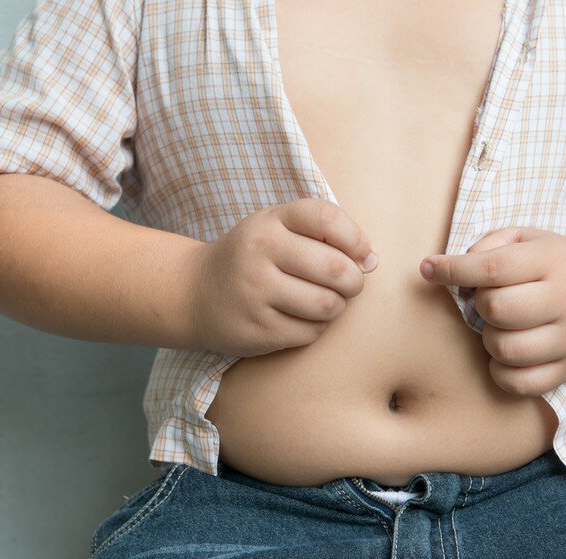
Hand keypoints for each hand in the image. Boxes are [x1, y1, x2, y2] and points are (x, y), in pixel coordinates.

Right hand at [189, 198, 377, 357]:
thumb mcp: (277, 228)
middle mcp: (259, 252)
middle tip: (349, 285)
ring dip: (337, 307)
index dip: (356, 239)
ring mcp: (255, 292)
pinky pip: (310, 332)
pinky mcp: (256, 329)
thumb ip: (323, 232)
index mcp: (270, 221)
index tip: (362, 254)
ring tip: (325, 302)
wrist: (194, 292)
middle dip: (354, 281)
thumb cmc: (252, 257)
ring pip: (327, 305)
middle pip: (335, 268)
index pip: (327, 219)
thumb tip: (371, 261)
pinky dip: (316, 327)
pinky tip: (301, 318)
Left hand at [419, 226, 565, 396]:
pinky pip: (520, 383)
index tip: (429, 269)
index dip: (453, 270)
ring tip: (499, 326)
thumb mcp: (522, 238)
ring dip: (489, 338)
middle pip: (497, 309)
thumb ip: (486, 246)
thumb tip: (445, 268)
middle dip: (479, 304)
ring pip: (506, 349)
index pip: (493, 267)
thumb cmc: (547, 263)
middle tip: (488, 300)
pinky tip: (504, 354)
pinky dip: (500, 372)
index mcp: (552, 260)